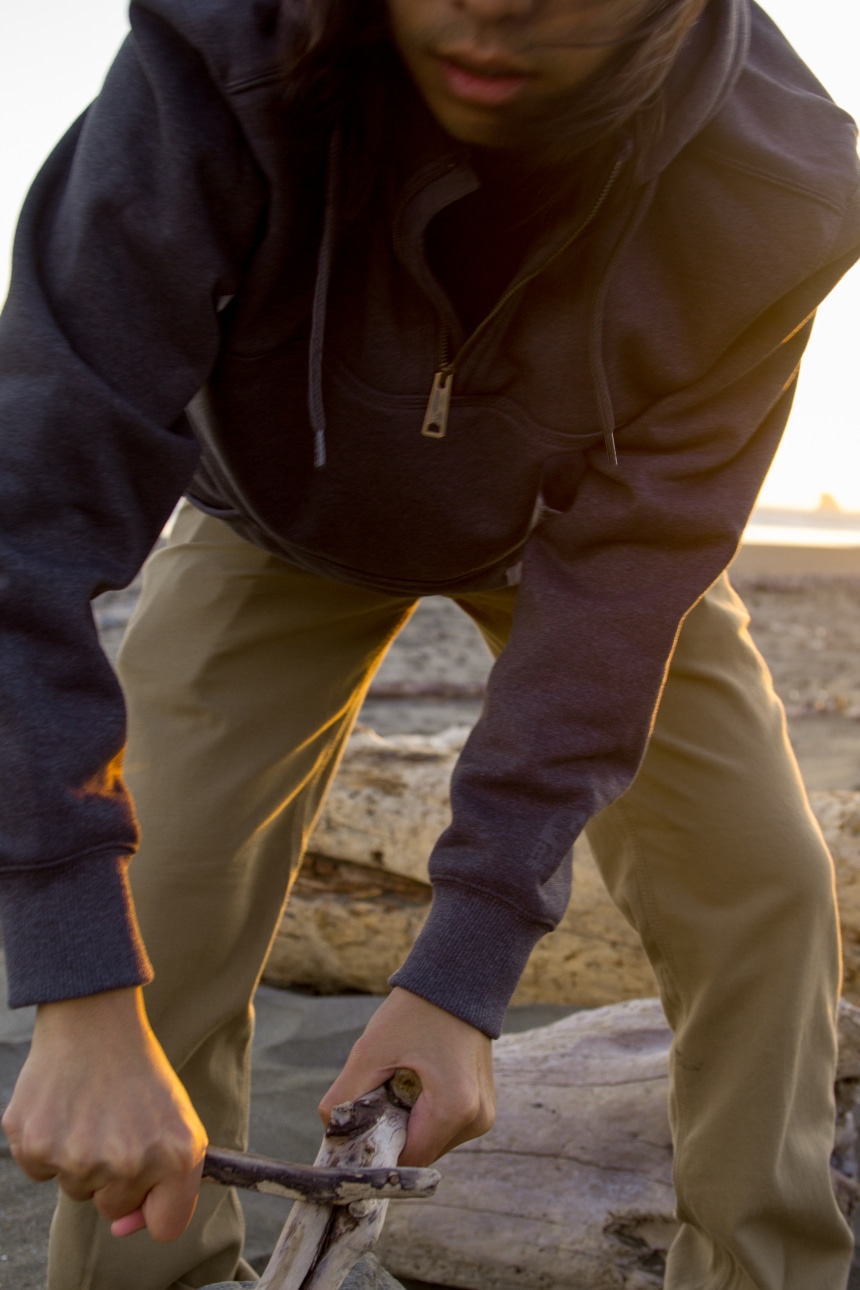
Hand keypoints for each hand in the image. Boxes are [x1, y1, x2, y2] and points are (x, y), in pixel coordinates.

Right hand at [1, 986, 206, 1241]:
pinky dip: (49, 1144)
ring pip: (76, 1189)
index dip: (152, 1212)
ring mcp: (78, 1158)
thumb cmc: (138, 1073)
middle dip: (114, 1175)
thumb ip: (165, 1179)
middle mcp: (128, 1164)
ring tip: (91, 1108)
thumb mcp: (175, 1118)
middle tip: (116, 1123)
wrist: (93, 1020)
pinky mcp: (35, 1147)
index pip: (166, 1226)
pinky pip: (42, 1171)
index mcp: (175, 1156)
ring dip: (80, 1158)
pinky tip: (62, 1106)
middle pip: (113, 1208)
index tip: (144, 1194)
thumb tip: (124, 1227)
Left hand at [319, 987, 494, 1165]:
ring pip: (432, 1141)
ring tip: (402, 1081)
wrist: (458, 979)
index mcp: (454, 1109)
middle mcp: (475, 1120)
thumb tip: (329, 1130)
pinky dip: (425, 1114)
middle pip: (420, 1152)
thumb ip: (344, 1096)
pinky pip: (445, 1126)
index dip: (379, 1148)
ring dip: (409, 1123)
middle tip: (379, 1094)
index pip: (407, 1158)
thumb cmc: (417, 1011)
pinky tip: (419, 1081)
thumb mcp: (371, 1051)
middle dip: (393, 1132)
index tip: (360, 1126)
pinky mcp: (482, 1106)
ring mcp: (483, 1114)